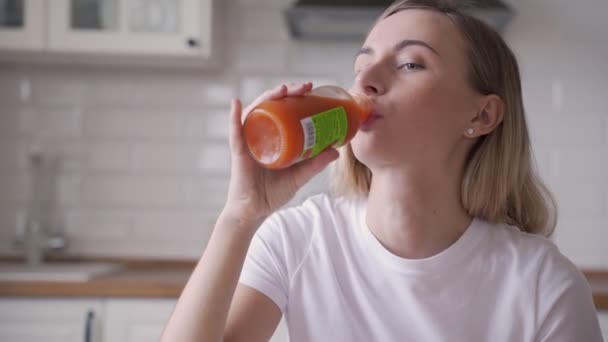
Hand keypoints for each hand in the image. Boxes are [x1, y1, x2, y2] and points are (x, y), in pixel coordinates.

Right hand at [221, 82, 338, 227]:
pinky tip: (236, 103)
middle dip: (287, 92)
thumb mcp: (299, 176)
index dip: (295, 97)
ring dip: (267, 97)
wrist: (254, 211)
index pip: (282, 110)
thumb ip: (315, 164)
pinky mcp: (239, 153)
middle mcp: (259, 134)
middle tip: (305, 87)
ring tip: (282, 89)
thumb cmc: (272, 193)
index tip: (311, 90)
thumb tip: (336, 151)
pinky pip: (235, 132)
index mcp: (272, 136)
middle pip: (270, 105)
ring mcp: (248, 141)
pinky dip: (234, 117)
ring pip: (255, 112)